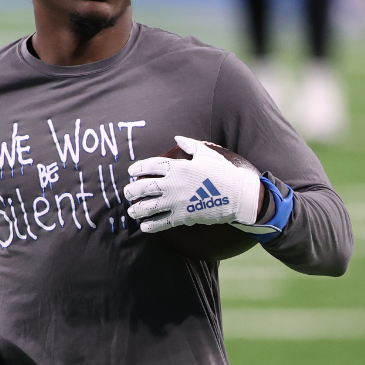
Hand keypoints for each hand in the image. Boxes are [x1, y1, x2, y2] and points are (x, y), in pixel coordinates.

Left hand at [124, 135, 262, 233]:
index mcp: (178, 167)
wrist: (238, 195)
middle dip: (132, 190)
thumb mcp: (207, 154)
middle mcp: (173, 184)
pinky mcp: (182, 217)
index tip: (132, 171)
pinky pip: (161, 223)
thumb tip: (177, 137)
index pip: (151, 165)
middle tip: (127, 193)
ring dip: (137, 210)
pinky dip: (150, 226)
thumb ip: (190, 145)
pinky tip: (144, 227)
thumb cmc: (223, 173)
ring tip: (132, 211)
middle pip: (144, 187)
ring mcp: (176, 202)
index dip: (138, 168)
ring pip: (149, 207)